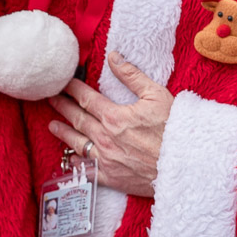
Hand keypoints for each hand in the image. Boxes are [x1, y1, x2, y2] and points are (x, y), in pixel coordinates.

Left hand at [47, 51, 174, 196]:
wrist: (186, 165)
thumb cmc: (175, 129)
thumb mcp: (157, 95)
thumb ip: (132, 76)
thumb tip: (113, 58)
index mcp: (115, 117)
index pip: (86, 99)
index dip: (72, 89)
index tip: (63, 83)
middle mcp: (106, 139)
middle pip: (77, 119)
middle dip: (62, 107)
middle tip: (50, 99)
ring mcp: (107, 160)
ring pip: (78, 144)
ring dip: (63, 133)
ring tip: (52, 126)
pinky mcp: (112, 178)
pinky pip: (88, 170)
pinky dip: (77, 163)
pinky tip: (70, 158)